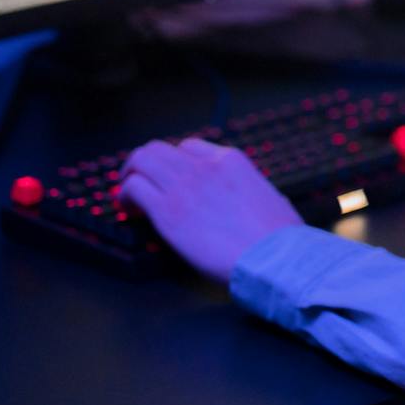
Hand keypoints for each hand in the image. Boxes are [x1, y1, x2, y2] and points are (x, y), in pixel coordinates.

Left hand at [120, 138, 303, 283]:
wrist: (273, 257)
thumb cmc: (279, 237)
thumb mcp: (271, 198)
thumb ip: (250, 191)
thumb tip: (248, 200)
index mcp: (231, 161)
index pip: (189, 147)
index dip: (175, 162)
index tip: (170, 178)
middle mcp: (204, 167)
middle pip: (159, 149)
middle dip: (144, 163)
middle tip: (139, 180)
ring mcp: (184, 186)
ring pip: (141, 161)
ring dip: (130, 175)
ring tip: (128, 195)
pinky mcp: (167, 211)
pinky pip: (133, 189)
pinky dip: (125, 196)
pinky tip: (129, 210)